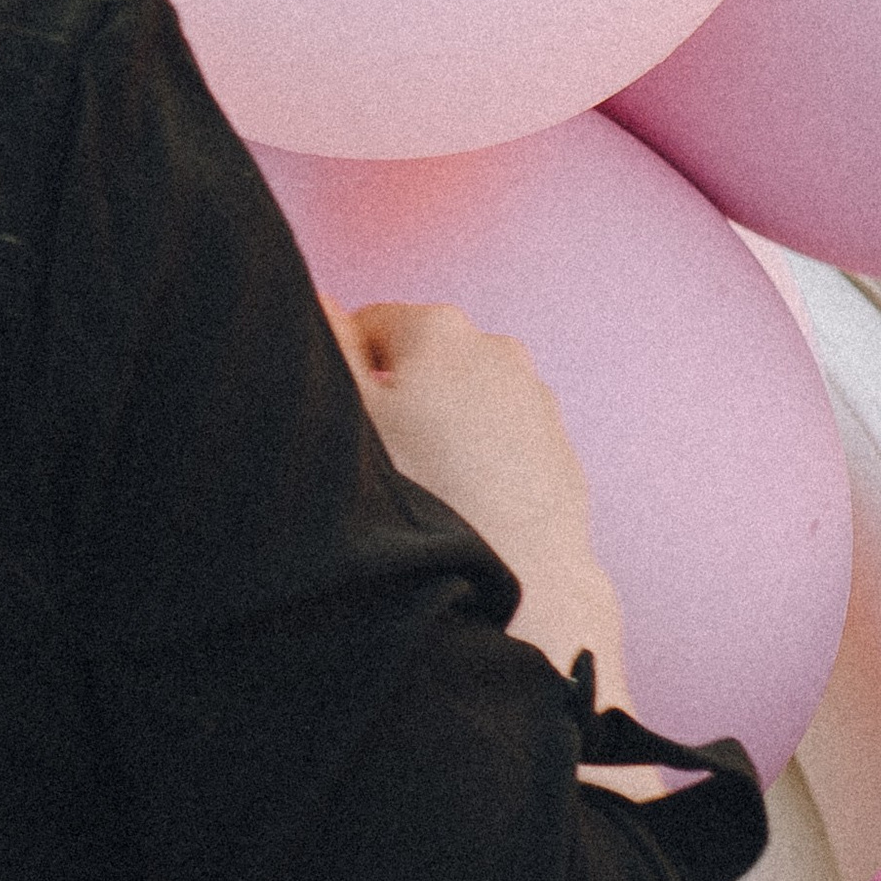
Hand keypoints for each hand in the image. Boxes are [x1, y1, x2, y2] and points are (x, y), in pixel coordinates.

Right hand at [326, 298, 636, 715]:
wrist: (524, 580)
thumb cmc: (426, 493)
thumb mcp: (352, 410)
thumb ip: (328, 340)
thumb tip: (321, 300)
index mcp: (439, 327)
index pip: (367, 326)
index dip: (348, 375)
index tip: (349, 426)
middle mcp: (496, 350)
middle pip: (421, 362)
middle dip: (399, 399)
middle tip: (384, 462)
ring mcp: (535, 401)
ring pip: (464, 404)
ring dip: (442, 431)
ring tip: (429, 492)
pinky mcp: (559, 452)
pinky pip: (503, 445)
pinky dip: (482, 464)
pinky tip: (468, 510)